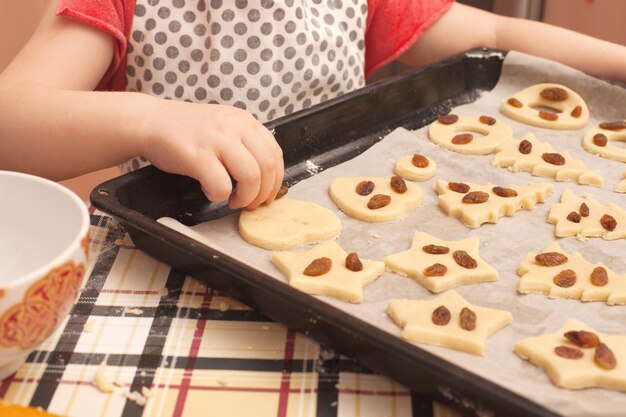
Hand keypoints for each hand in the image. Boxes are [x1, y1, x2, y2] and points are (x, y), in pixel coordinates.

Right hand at [141, 100, 283, 209]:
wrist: (149, 121)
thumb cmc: (186, 131)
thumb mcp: (222, 127)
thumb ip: (243, 144)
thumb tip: (264, 177)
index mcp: (244, 121)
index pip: (275, 153)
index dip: (276, 180)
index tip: (268, 195)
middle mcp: (234, 126)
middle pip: (268, 166)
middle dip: (264, 193)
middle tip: (252, 204)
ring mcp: (216, 139)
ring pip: (251, 176)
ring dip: (246, 197)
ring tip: (234, 201)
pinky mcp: (197, 155)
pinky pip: (221, 185)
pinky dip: (219, 195)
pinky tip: (209, 192)